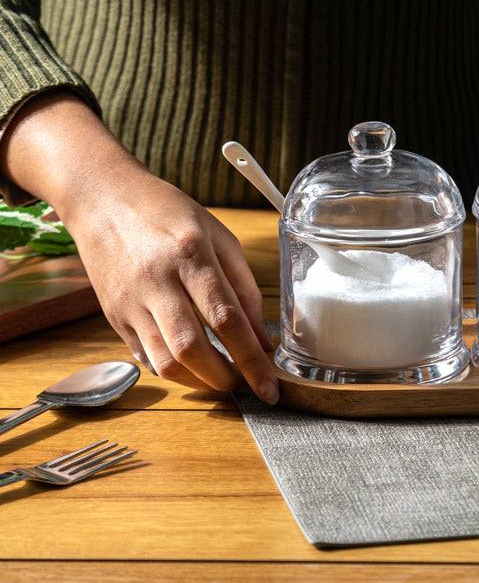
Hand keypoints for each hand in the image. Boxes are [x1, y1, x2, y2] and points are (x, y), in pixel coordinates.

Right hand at [0, 91, 277, 402]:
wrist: (104, 199)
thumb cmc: (168, 212)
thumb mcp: (218, 235)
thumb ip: (244, 286)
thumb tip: (262, 335)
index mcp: (191, 254)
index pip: (226, 318)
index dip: (251, 358)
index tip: (268, 386)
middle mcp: (157, 280)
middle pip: (191, 348)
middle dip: (224, 378)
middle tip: (246, 385)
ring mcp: (130, 301)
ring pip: (164, 362)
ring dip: (198, 381)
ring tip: (222, 378)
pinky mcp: (113, 316)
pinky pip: (145, 357)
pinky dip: (173, 370)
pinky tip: (193, 366)